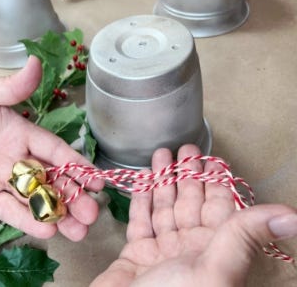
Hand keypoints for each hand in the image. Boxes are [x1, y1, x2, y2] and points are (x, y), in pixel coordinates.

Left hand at [0, 57, 103, 240]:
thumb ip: (8, 87)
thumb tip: (36, 63)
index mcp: (20, 132)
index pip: (55, 150)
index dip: (77, 165)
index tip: (97, 180)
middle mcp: (16, 157)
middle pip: (51, 179)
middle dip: (74, 196)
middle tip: (93, 214)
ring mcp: (0, 178)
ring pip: (34, 199)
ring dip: (57, 214)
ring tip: (78, 232)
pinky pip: (7, 210)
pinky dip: (26, 221)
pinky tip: (47, 231)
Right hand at [91, 144, 296, 286]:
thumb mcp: (216, 268)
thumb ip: (245, 236)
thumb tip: (293, 216)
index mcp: (213, 252)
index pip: (217, 208)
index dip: (216, 182)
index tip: (212, 159)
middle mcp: (189, 249)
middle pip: (189, 203)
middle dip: (187, 173)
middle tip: (185, 148)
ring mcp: (161, 251)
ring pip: (164, 207)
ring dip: (163, 180)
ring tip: (161, 154)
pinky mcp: (135, 254)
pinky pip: (139, 220)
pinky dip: (141, 200)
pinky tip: (143, 181)